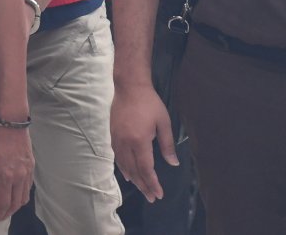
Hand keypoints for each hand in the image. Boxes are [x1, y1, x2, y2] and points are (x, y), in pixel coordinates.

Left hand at [0, 122, 32, 222]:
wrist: (11, 121)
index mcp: (6, 176)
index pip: (4, 203)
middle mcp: (20, 176)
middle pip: (16, 203)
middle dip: (7, 213)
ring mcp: (28, 171)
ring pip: (25, 196)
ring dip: (16, 205)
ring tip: (7, 207)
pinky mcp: (32, 165)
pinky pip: (29, 186)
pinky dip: (23, 194)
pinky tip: (15, 192)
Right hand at [111, 82, 178, 201]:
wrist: (129, 86)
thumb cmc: (149, 102)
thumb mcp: (164, 122)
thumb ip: (168, 144)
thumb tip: (173, 163)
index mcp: (139, 141)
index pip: (146, 169)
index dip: (152, 183)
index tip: (158, 194)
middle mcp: (125, 143)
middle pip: (134, 171)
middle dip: (143, 186)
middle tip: (151, 198)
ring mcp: (116, 140)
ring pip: (124, 166)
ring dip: (133, 180)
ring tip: (142, 189)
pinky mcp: (111, 135)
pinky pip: (117, 157)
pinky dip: (123, 168)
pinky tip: (127, 174)